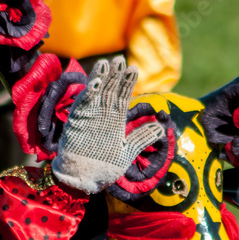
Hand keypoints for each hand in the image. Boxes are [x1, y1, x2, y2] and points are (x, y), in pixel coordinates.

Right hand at [52, 57, 162, 192]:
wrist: (84, 180)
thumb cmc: (105, 167)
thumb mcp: (128, 152)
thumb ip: (142, 138)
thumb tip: (161, 128)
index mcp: (115, 120)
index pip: (123, 97)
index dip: (127, 82)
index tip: (133, 68)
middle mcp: (103, 115)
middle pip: (110, 90)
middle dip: (115, 75)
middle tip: (120, 59)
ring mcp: (90, 117)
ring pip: (97, 93)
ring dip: (102, 78)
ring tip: (106, 63)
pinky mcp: (78, 122)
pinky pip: (84, 105)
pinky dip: (89, 93)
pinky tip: (96, 83)